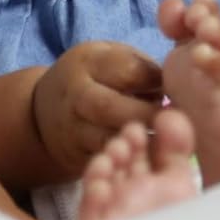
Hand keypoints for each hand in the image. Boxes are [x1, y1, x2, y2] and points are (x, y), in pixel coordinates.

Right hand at [31, 42, 163, 178]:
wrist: (44, 110)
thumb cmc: (94, 79)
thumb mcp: (110, 59)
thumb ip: (140, 67)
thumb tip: (175, 88)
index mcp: (89, 62)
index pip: (126, 70)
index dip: (155, 81)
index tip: (175, 88)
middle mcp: (75, 94)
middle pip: (109, 106)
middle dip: (146, 115)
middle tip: (173, 120)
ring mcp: (71, 127)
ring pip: (104, 138)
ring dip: (138, 141)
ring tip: (163, 141)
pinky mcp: (74, 155)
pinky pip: (102, 159)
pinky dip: (127, 160)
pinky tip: (148, 157)